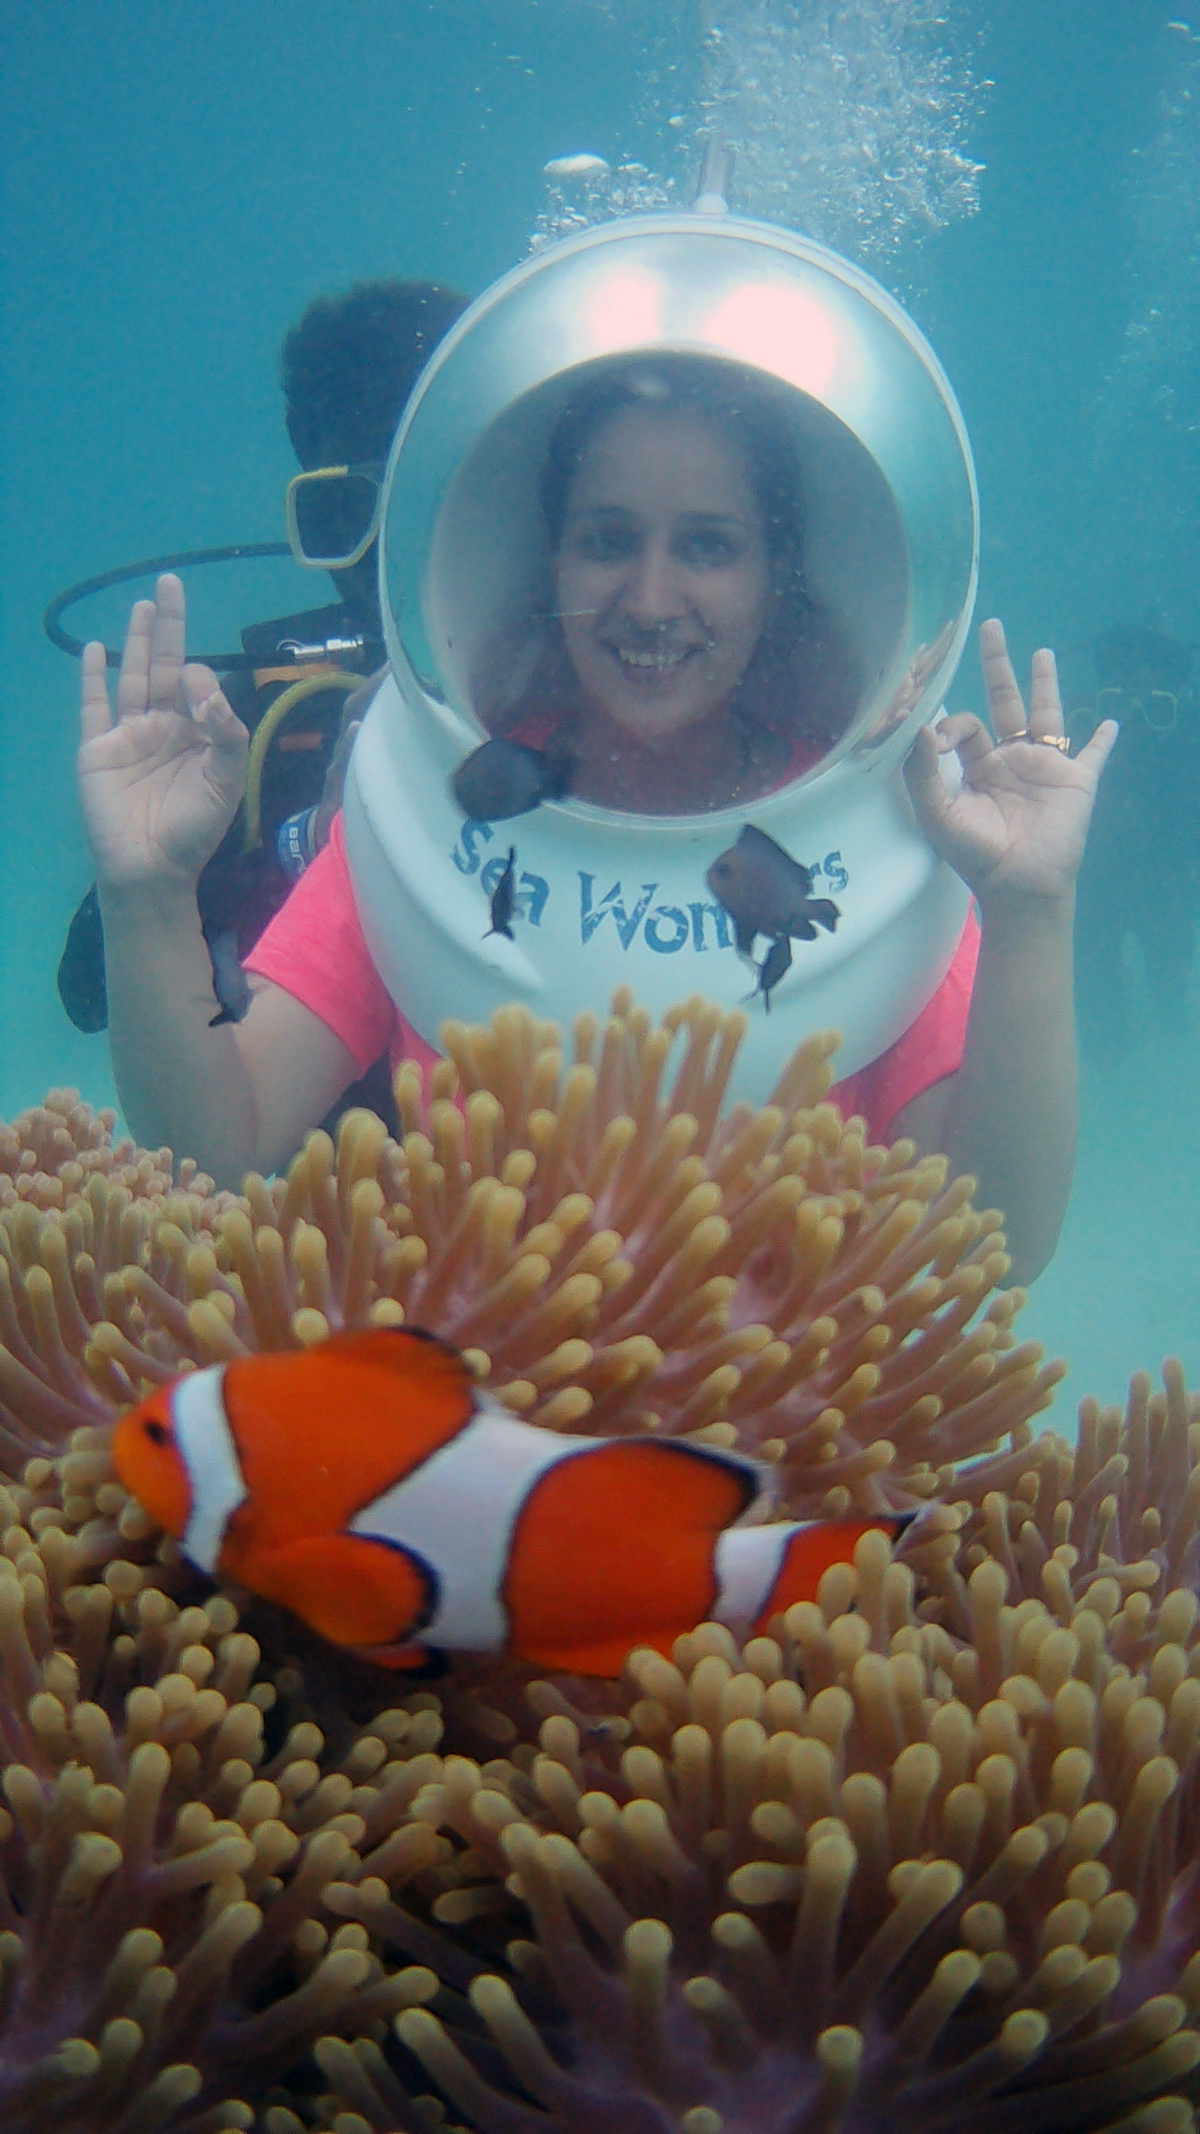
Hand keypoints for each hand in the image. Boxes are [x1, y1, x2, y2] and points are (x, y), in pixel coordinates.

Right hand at [79, 574, 248, 888]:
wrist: (150, 868)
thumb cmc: (193, 830)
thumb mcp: (225, 782)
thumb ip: (225, 733)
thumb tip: (205, 687)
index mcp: (197, 734)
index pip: (198, 688)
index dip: (200, 679)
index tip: (198, 691)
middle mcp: (163, 727)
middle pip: (166, 665)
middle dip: (169, 626)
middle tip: (170, 583)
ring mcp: (128, 735)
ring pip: (133, 676)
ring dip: (138, 640)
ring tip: (144, 604)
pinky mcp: (98, 748)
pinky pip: (93, 706)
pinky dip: (92, 677)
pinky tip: (96, 649)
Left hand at [903, 617, 1117, 911]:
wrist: (1019, 886)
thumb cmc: (975, 855)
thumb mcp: (938, 815)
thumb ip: (922, 774)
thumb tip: (920, 729)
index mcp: (977, 767)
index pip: (966, 726)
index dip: (952, 724)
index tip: (940, 738)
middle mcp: (1009, 760)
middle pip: (1004, 702)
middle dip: (997, 665)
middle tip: (991, 627)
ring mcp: (1044, 768)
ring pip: (1046, 715)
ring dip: (1045, 684)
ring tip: (1041, 653)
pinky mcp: (1076, 780)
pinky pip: (1093, 755)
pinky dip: (1103, 740)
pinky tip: (1110, 723)